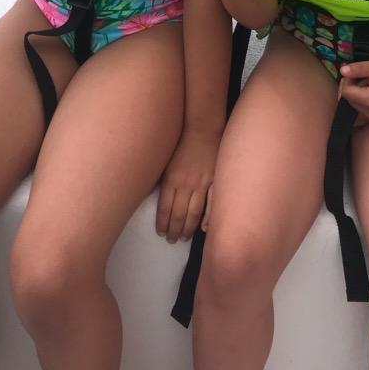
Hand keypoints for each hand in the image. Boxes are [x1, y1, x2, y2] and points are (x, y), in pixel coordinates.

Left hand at [156, 126, 220, 242]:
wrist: (202, 129)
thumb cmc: (182, 143)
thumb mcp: (165, 160)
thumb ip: (162, 180)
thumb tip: (154, 196)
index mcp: (171, 179)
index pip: (164, 208)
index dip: (162, 222)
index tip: (160, 232)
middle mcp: (185, 184)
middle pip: (178, 214)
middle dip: (174, 230)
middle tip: (171, 240)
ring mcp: (201, 184)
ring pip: (193, 213)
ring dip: (187, 228)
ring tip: (183, 238)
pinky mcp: (214, 182)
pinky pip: (211, 204)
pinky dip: (207, 218)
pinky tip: (203, 229)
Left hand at [337, 60, 368, 123]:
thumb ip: (359, 68)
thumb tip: (342, 71)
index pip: (345, 92)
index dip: (347, 80)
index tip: (357, 73)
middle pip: (347, 99)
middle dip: (350, 87)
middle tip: (363, 79)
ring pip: (349, 105)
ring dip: (353, 95)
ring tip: (366, 86)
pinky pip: (355, 115)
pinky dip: (355, 104)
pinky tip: (363, 95)